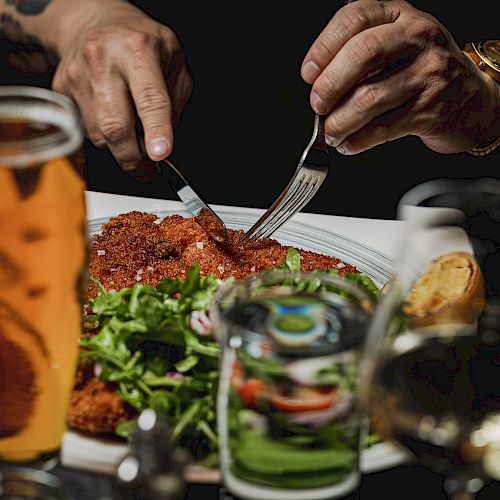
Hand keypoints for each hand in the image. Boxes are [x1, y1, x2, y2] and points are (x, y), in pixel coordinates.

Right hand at [51, 0, 191, 177]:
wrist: (93, 21)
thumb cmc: (140, 43)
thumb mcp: (174, 60)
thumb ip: (175, 101)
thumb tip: (164, 142)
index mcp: (137, 49)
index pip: (150, 99)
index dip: (156, 131)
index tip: (160, 154)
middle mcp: (103, 60)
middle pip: (115, 126)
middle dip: (133, 158)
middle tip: (146, 171)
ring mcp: (77, 75)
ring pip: (99, 135)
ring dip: (119, 147)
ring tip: (132, 135)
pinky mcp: (60, 89)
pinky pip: (85, 130)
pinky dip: (102, 136)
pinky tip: (111, 118)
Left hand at [301, 0, 499, 154]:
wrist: (471, 98)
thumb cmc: (422, 71)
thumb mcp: (396, 44)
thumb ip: (360, 52)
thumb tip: (318, 84)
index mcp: (400, 15)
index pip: (354, 19)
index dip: (323, 48)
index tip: (308, 74)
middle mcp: (418, 38)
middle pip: (362, 54)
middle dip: (330, 85)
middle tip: (317, 105)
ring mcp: (428, 74)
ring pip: (370, 97)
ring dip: (339, 122)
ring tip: (331, 131)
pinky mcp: (431, 109)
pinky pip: (382, 128)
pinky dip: (357, 140)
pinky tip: (349, 143)